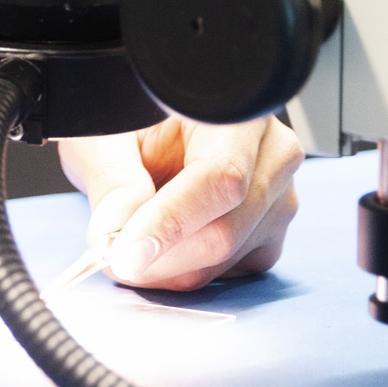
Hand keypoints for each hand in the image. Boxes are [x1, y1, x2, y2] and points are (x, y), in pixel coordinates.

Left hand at [56, 115, 302, 291]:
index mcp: (238, 114)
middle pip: (226, 229)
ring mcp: (279, 199)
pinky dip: (184, 272)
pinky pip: (230, 272)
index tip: (125, 253)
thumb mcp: (108, 136)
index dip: (170, 222)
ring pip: (225, 258)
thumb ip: (113, 178)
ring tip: (127, 245)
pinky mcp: (270, 234)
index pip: (219, 178)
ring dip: (167, 268)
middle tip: (108, 256)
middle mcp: (274, 155)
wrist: (158, 134)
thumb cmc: (135, 123)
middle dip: (160, 256)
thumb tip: (114, 230)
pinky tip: (159, 249)